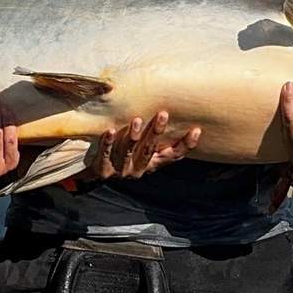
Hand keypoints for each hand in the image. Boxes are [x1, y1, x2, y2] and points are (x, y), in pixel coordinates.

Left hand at [81, 112, 200, 180]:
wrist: (96, 177)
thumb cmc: (123, 157)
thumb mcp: (141, 152)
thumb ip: (154, 141)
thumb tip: (172, 114)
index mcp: (151, 165)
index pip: (172, 156)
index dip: (185, 145)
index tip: (196, 130)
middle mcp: (139, 169)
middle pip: (149, 150)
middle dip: (156, 132)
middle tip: (163, 114)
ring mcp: (121, 170)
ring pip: (128, 152)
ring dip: (133, 136)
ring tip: (137, 119)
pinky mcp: (103, 169)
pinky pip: (105, 154)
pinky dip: (107, 142)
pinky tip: (110, 130)